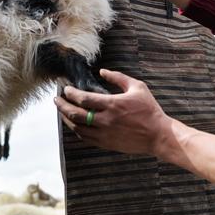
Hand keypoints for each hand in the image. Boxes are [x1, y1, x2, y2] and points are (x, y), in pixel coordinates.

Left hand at [55, 69, 171, 155]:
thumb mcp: (137, 87)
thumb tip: (102, 71)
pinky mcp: (106, 143)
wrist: (158, 135)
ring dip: (66, 118)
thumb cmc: (149, 110)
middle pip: (75, 114)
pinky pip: (85, 137)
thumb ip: (118, 78)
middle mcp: (105, 120)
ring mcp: (104, 134)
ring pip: (77, 127)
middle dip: (62, 106)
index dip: (70, 93)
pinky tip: (74, 124)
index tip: (66, 89)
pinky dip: (76, 130)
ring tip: (62, 111)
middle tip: (56, 100)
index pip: (83, 98)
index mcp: (112, 104)